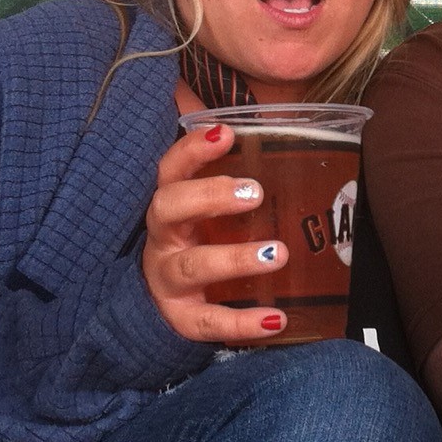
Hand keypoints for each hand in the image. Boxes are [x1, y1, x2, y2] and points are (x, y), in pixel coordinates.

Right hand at [141, 122, 295, 344]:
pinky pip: (209, 322)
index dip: (192, 151)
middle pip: (169, 209)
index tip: (225, 134)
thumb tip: (247, 119)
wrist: (164, 308)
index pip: (171, 170)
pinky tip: (276, 319)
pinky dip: (242, 322)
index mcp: (171, 207)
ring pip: (193, 266)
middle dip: (210, 197)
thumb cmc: (198, 243)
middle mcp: (163, 239)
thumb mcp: (206, 209)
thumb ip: (224, 173)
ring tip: (278, 253)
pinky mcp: (182, 319)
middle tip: (254, 193)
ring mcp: (168, 280)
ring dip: (235, 258)